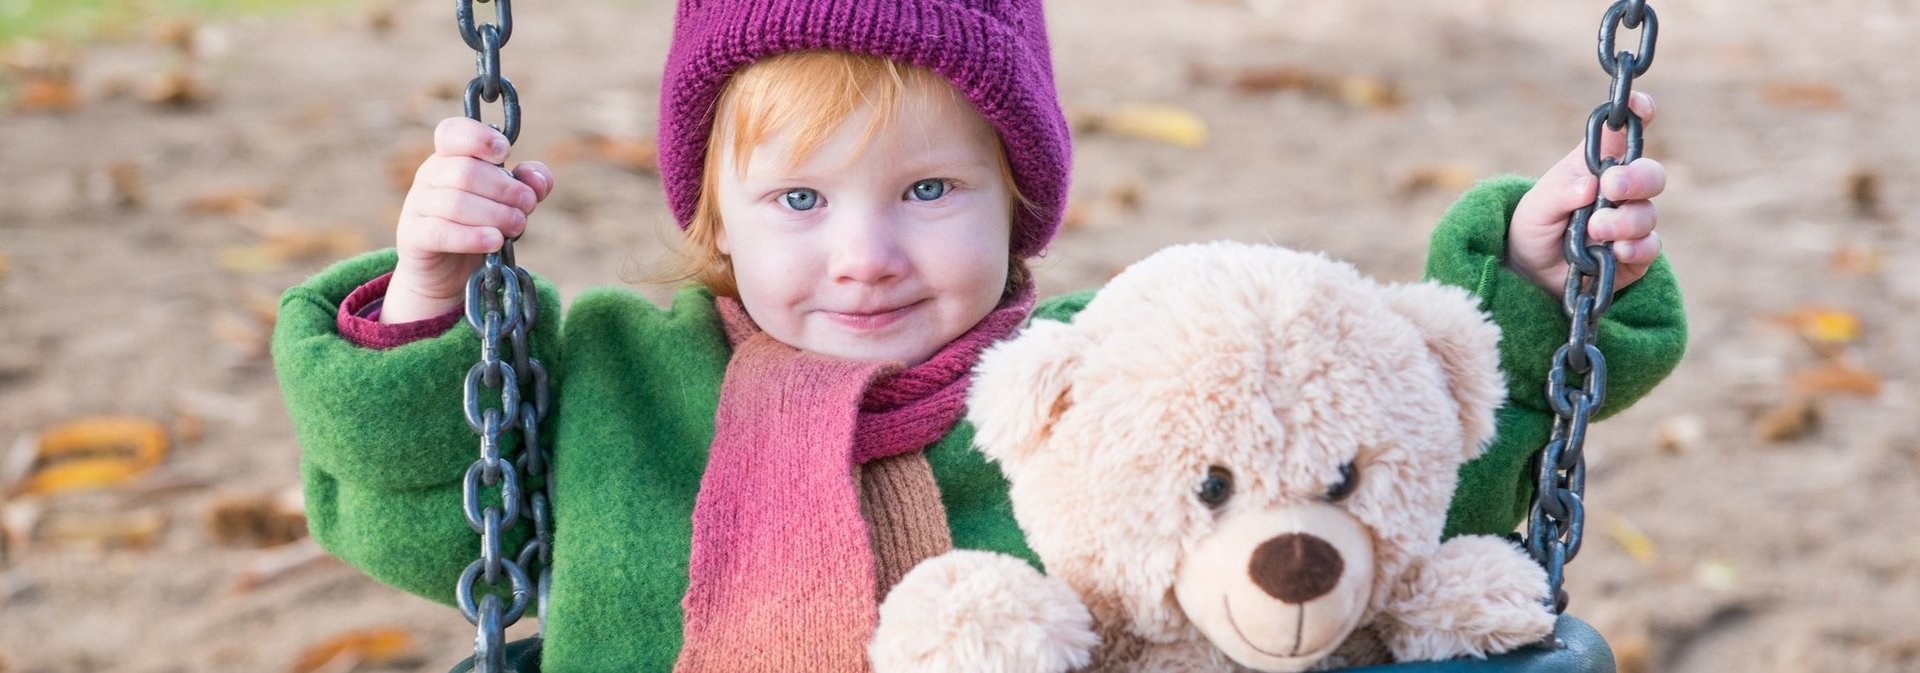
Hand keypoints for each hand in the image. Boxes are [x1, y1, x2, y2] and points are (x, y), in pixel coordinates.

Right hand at [383, 117, 554, 323]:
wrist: (448, 272)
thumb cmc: (480, 227)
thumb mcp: (508, 202)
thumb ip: (527, 185)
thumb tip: (538, 181)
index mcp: (450, 158)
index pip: (452, 133)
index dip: (479, 138)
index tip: (505, 152)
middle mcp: (430, 176)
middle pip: (465, 172)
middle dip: (505, 189)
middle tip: (528, 205)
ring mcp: (417, 205)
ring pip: (456, 203)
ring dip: (496, 214)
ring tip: (518, 226)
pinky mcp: (413, 236)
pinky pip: (441, 232)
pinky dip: (472, 236)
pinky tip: (495, 241)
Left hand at [1507, 92, 1663, 294]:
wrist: (1529, 272)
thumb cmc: (1534, 227)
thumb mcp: (1534, 208)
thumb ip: (1558, 194)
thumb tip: (1590, 184)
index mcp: (1595, 166)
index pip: (1622, 134)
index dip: (1636, 114)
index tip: (1640, 106)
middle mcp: (1619, 190)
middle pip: (1650, 174)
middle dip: (1636, 179)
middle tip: (1610, 186)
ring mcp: (1630, 222)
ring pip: (1648, 214)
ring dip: (1623, 221)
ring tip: (1594, 229)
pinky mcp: (1635, 254)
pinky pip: (1649, 247)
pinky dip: (1634, 247)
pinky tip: (1614, 251)